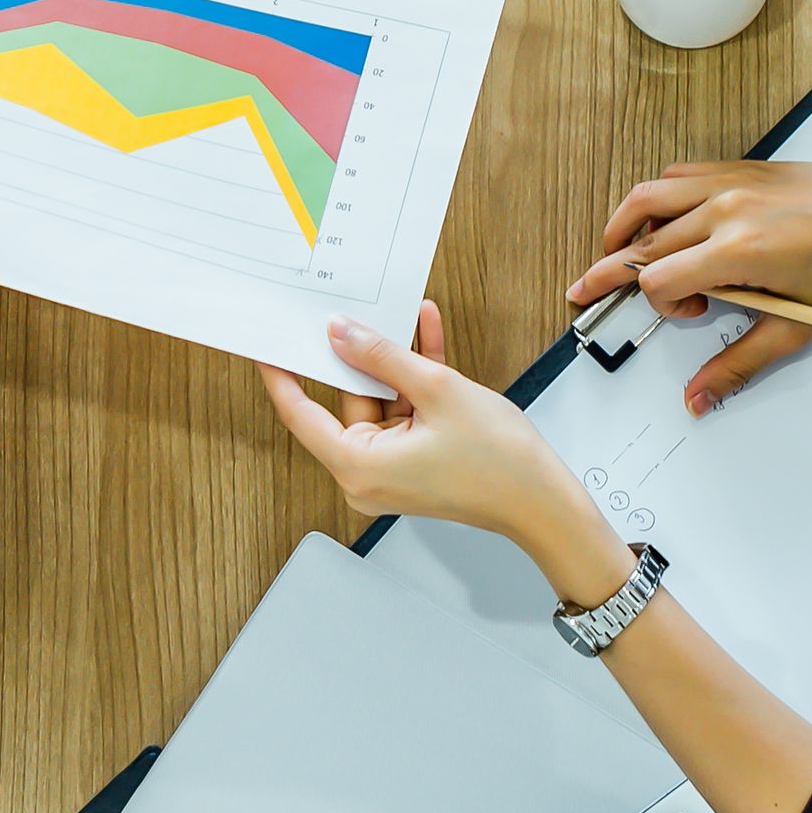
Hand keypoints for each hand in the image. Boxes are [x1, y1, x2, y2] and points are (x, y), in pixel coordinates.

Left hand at [262, 304, 624, 594]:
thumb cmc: (499, 461)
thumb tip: (342, 333)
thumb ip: (383, 357)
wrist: (544, 501)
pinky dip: (414, 380)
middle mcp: (367, 474)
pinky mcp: (413, 461)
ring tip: (405, 315)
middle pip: (347, 401)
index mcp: (358, 465)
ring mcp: (391, 469)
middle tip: (347, 310)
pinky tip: (426, 334)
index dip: (281, 374)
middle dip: (356, 355)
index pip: (300, 414)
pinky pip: (403, 411)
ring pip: (380, 400)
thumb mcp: (437, 390)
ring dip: (395, 360)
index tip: (267, 343)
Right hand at [569, 153, 811, 413]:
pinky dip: (658, 199)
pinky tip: (663, 220)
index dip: (662, 306)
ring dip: (623, 226)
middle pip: (642, 241)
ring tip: (612, 250)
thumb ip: (739, 362)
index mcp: (738, 250)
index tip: (694, 313)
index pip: (658, 278)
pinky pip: (679, 176)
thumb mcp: (799, 324)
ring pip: (648, 198)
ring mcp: (729, 183)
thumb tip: (700, 397)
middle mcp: (724, 209)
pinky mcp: (740, 168)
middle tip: (585, 291)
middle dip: (613, 271)